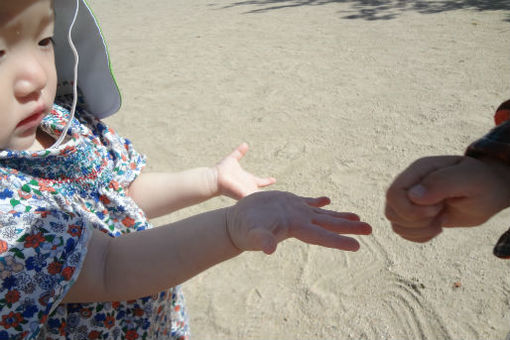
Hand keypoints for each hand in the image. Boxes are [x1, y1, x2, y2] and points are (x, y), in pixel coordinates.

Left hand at [214, 143, 275, 199]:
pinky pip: (254, 199)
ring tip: (275, 202)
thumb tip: (245, 144)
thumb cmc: (222, 170)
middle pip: (262, 192)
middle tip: (279, 197)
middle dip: (270, 195)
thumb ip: (239, 152)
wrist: (214, 178)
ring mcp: (247, 192)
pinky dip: (259, 201)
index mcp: (248, 179)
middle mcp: (248, 187)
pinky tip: (266, 203)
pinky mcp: (244, 196)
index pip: (261, 182)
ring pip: (259, 197)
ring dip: (266, 199)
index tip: (274, 179)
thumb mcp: (233, 159)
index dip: (267, 181)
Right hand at [226, 191, 371, 253]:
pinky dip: (319, 202)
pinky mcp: (289, 203)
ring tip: (358, 217)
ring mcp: (296, 212)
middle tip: (371, 229)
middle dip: (350, 227)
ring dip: (340, 216)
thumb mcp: (253, 235)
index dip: (340, 241)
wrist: (236, 223)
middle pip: (330, 225)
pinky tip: (327, 200)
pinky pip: (308, 202)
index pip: (322, 236)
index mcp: (296, 229)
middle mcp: (301, 222)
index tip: (358, 245)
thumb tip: (269, 249)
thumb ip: (262, 240)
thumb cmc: (244, 231)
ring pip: (324, 214)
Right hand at [385, 155, 509, 242]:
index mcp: (418, 171)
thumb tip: (414, 196)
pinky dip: (420, 236)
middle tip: (440, 214)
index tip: (437, 209)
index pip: (393, 194)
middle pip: (391, 211)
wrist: (490, 193)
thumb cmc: (482, 183)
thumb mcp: (469, 179)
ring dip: (419, 230)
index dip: (410, 209)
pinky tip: (438, 226)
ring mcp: (410, 201)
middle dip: (417, 221)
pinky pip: (404, 232)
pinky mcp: (415, 216)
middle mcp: (410, 185)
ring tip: (440, 220)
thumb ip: (442, 183)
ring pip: (395, 224)